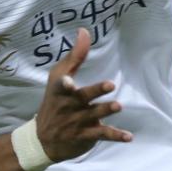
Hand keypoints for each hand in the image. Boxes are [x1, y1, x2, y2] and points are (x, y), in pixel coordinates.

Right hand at [35, 28, 132, 160]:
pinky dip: (116, 136)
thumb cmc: (54, 102)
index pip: (61, 85)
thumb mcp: (59, 78)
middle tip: (110, 85)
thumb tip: (84, 31)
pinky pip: (102, 135)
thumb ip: (75, 56)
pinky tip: (129, 137)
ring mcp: (77, 122)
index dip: (64, 83)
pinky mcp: (86, 135)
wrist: (42, 140)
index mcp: (61, 91)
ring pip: (94, 115)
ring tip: (118, 106)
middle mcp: (69, 106)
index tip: (67, 81)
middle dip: (95, 91)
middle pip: (83, 97)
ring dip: (106, 111)